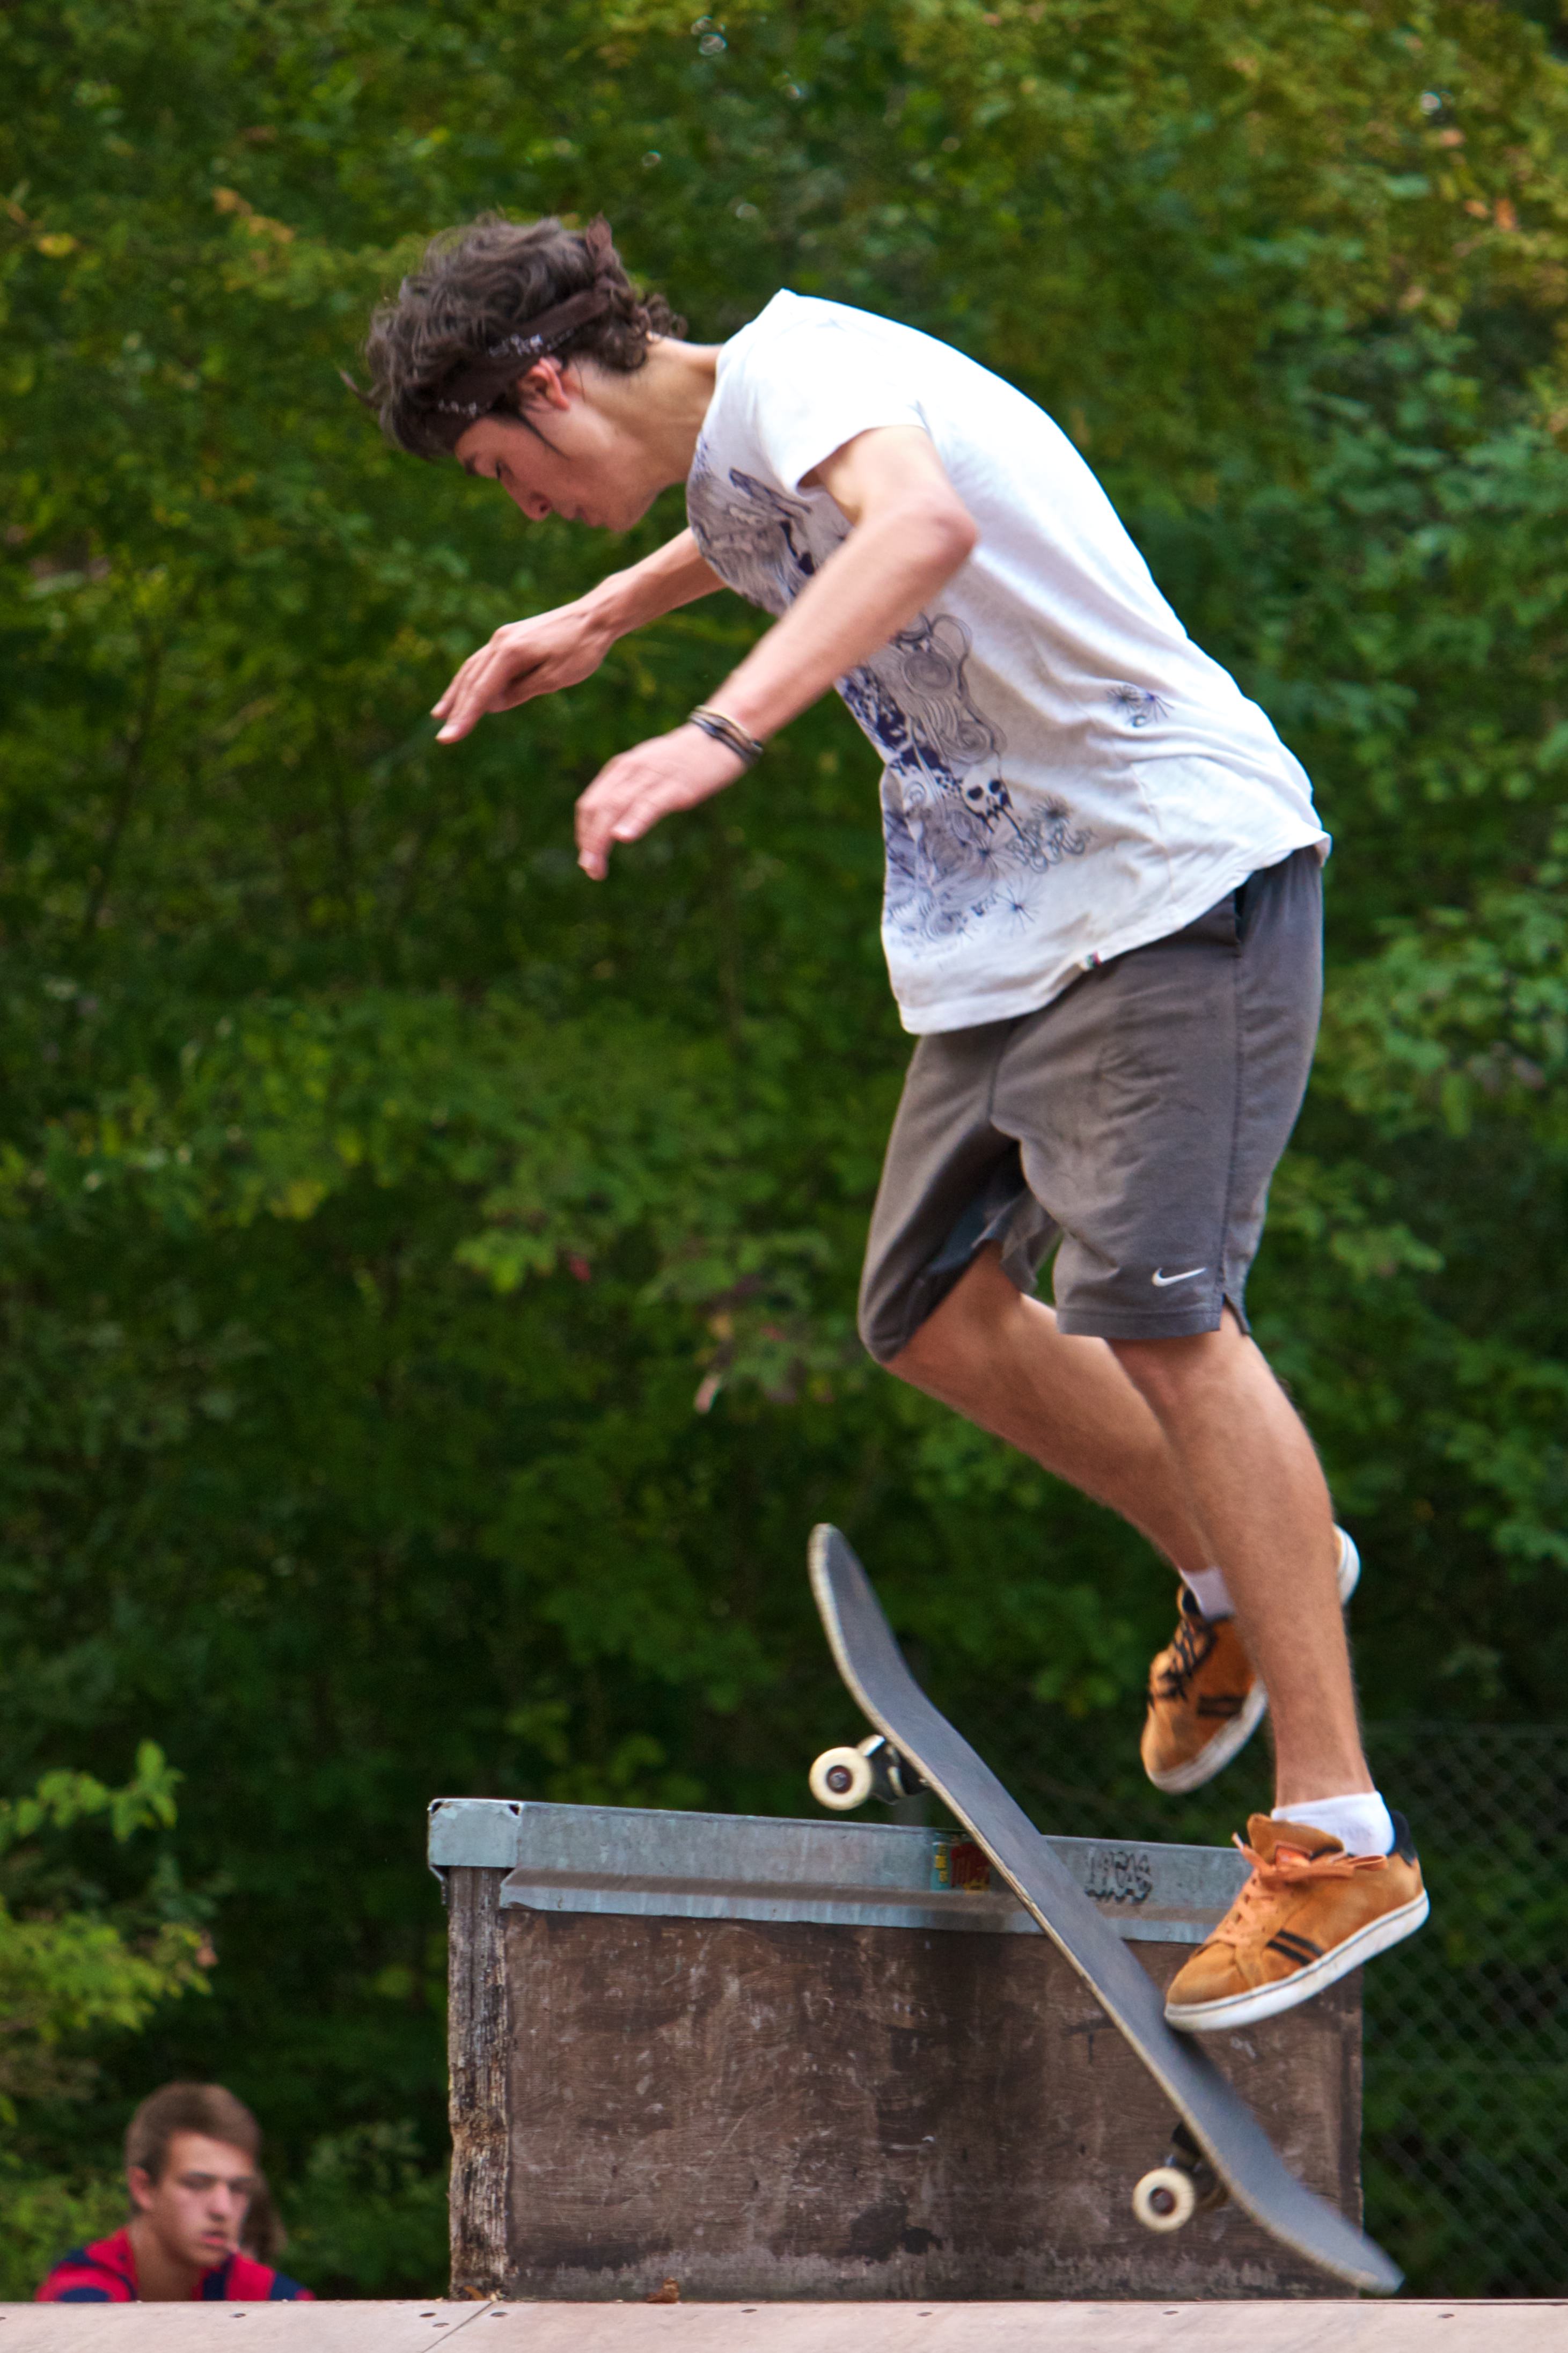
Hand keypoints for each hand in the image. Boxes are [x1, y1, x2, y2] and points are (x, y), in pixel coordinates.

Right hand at [432, 601, 613, 742]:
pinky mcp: (509, 637)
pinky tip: (465, 690)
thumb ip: (522, 691)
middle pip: (471, 681)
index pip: (481, 692)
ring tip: (440, 714)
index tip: (448, 739)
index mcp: (510, 653)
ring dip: (456, 693)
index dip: (464, 718)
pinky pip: (483, 661)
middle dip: (457, 711)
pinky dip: (471, 678)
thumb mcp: (555, 678)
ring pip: (472, 669)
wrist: (595, 615)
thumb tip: (493, 704)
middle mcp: (500, 642)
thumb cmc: (581, 649)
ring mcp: (502, 637)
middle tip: (443, 739)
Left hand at [574, 724, 747, 878]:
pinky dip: (633, 821)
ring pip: (615, 808)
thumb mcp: (649, 770)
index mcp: (621, 768)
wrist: (719, 738)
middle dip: (590, 843)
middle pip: (597, 809)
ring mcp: (652, 777)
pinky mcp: (676, 786)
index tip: (587, 857)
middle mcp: (631, 771)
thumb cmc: (685, 759)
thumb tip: (615, 822)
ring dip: (602, 840)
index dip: (583, 833)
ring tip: (596, 867)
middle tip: (590, 871)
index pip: (590, 804)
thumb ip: (630, 790)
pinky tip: (623, 837)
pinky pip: (649, 805)